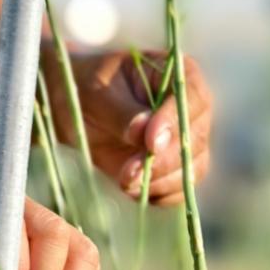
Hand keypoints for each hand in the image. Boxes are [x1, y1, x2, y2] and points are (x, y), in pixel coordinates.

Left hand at [52, 50, 212, 205]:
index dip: (174, 121)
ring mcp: (187, 139)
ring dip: (160, 181)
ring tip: (124, 182)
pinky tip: (133, 191)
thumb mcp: (96, 93)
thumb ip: (121, 112)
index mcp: (178, 75)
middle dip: (163, 160)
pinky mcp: (174, 166)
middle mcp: (191, 107)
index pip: (191, 97)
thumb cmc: (86, 89)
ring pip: (192, 167)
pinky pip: (180, 187)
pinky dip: (159, 194)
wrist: (74, 109)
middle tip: (129, 171)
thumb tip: (145, 132)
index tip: (150, 142)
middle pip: (195, 138)